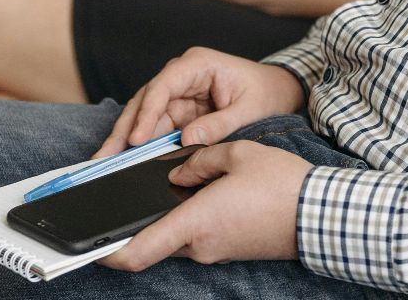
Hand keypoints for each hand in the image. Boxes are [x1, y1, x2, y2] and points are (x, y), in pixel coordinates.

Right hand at [95, 47, 305, 157]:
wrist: (278, 90)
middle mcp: (182, 74)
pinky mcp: (179, 109)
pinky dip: (141, 142)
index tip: (135, 138)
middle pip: (145, 100)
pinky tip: (124, 159)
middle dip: (125, 128)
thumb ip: (220, 124)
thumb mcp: (249, 110)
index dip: (147, 113)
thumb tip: (186, 140)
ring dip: (126, 137)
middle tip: (105, 155)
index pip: (163, 86)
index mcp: (198, 64)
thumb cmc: (266, 93)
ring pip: (144, 114)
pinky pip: (155, 126)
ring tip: (105, 161)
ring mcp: (178, 92)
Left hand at [99, 141, 310, 269]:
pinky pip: (197, 235)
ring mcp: (215, 251)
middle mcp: (199, 245)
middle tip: (127, 196)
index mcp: (194, 222)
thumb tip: (176, 171)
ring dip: (167, 216)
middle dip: (136, 223)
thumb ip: (197, 160)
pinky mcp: (228, 250)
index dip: (105, 254)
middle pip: (152, 242)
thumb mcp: (236, 154)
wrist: (321, 216)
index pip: (135, 253)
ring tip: (178, 182)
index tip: (86, 246)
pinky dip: (189, 217)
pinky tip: (203, 191)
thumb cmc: (281, 186)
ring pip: (175, 236)